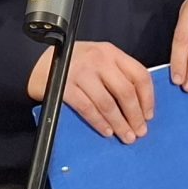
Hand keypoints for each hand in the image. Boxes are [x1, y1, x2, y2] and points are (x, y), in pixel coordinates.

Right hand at [28, 41, 155, 142]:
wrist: (38, 62)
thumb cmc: (73, 64)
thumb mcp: (98, 60)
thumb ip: (116, 74)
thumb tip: (138, 105)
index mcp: (110, 52)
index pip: (139, 75)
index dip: (147, 98)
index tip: (149, 115)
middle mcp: (98, 59)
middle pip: (125, 91)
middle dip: (135, 116)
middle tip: (140, 131)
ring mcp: (81, 72)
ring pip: (108, 103)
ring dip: (119, 123)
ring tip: (126, 136)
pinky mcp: (65, 86)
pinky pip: (87, 109)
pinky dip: (99, 122)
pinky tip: (107, 131)